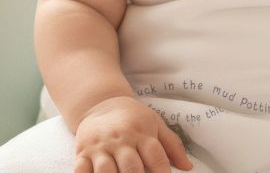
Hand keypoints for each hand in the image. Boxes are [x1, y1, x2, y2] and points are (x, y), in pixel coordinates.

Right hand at [73, 96, 193, 172]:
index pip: (156, 157)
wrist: (101, 102)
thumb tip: (188, 167)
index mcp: (142, 133)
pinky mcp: (82, 152)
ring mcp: (100, 147)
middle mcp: (121, 140)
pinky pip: (81, 169)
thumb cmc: (133, 117)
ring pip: (106, 171)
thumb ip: (173, 145)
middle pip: (131, 167)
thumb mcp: (156, 124)